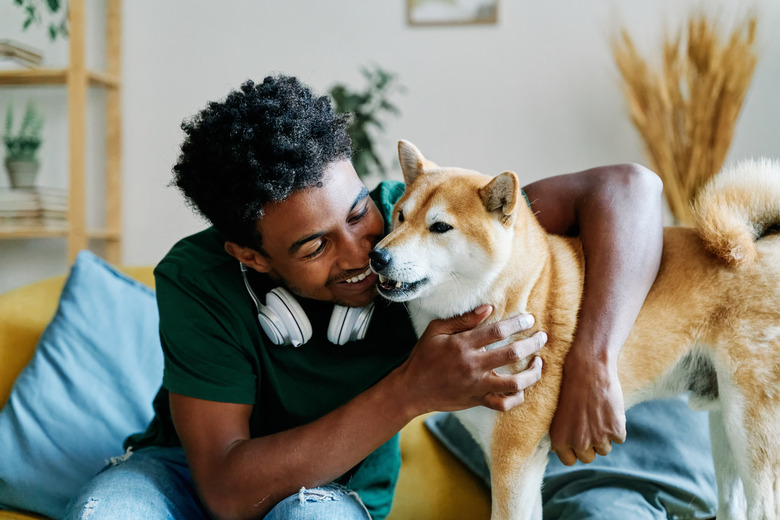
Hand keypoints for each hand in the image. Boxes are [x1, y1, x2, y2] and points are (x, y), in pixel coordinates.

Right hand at [399, 305, 545, 414]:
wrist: (412, 390)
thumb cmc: (424, 356)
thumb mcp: (436, 331)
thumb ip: (463, 320)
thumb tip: (488, 308)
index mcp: (462, 345)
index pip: (497, 331)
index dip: (517, 324)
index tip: (529, 320)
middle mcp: (473, 366)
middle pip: (512, 354)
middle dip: (532, 343)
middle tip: (542, 337)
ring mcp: (477, 386)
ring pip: (514, 383)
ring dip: (532, 373)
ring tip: (539, 363)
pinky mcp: (477, 401)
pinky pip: (504, 404)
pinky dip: (517, 397)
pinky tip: (522, 387)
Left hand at [549, 354, 625, 464]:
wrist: (588, 368)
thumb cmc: (570, 387)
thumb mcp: (557, 413)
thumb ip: (561, 434)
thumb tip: (559, 451)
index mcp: (559, 440)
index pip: (569, 461)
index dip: (574, 450)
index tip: (577, 439)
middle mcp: (578, 443)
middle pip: (588, 458)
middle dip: (590, 444)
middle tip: (589, 424)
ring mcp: (598, 438)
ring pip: (605, 449)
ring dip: (604, 436)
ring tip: (598, 414)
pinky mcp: (616, 431)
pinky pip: (619, 438)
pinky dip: (617, 426)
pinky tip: (609, 410)